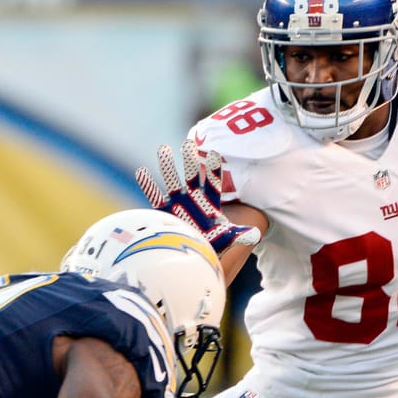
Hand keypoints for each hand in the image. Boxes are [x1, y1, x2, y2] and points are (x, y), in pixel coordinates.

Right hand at [135, 139, 261, 255]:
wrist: (195, 254)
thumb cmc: (213, 244)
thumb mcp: (227, 238)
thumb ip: (240, 235)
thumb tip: (255, 233)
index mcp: (210, 201)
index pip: (214, 183)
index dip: (213, 170)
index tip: (214, 154)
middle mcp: (194, 198)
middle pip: (192, 176)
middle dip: (190, 161)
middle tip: (188, 143)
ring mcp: (178, 203)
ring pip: (172, 181)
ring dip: (167, 167)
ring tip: (163, 149)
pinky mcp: (165, 211)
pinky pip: (154, 196)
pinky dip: (148, 185)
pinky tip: (142, 171)